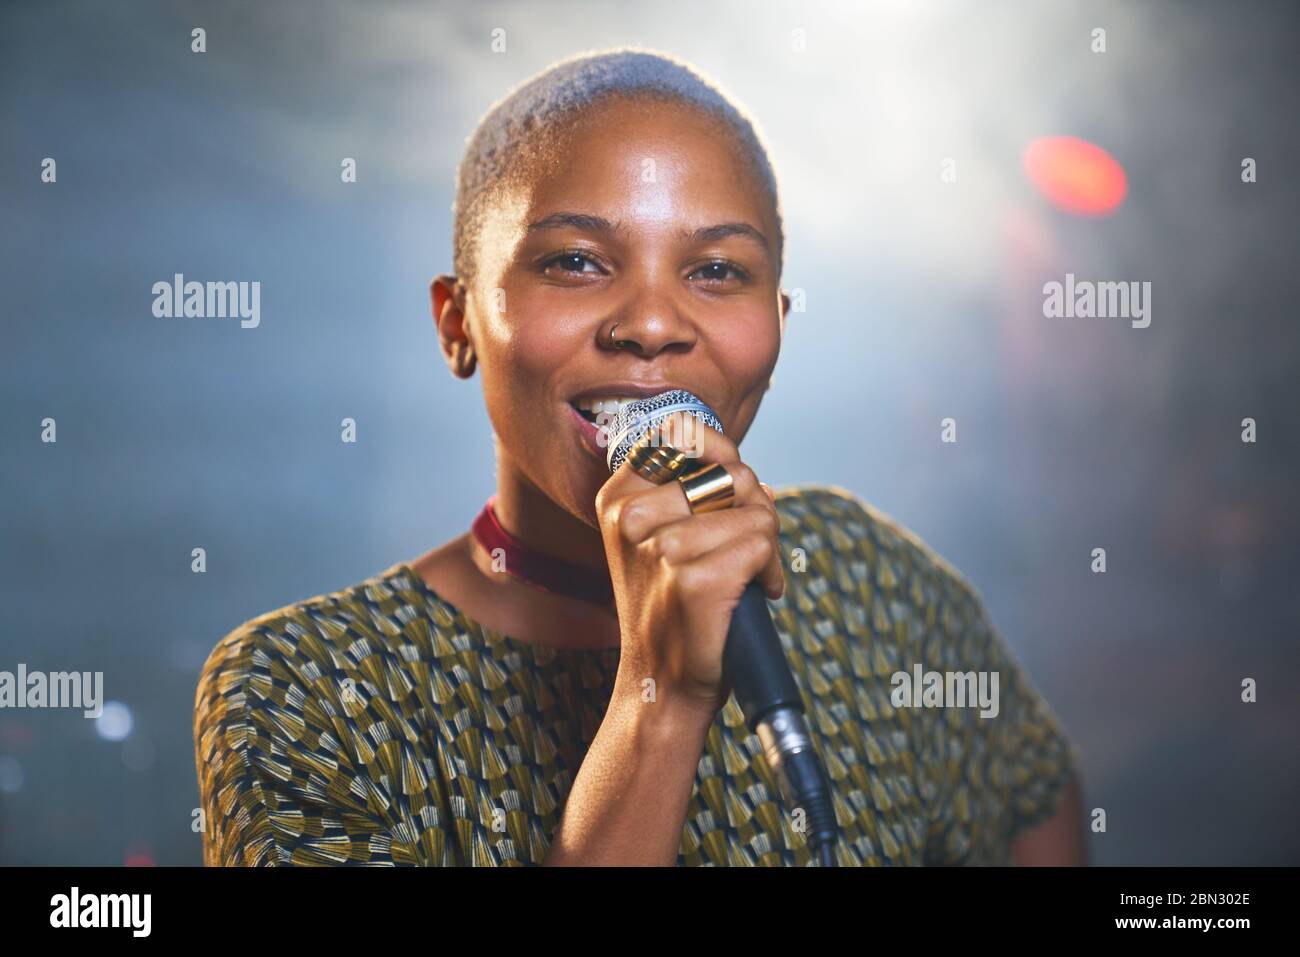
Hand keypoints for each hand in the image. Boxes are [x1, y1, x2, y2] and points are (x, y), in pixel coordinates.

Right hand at [595, 413, 784, 719]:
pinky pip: (763, 546)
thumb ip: (693, 492)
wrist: (662, 683)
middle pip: (733, 473)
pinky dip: (772, 571)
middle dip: (756, 509)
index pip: (681, 431)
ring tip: (750, 578)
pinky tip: (756, 594)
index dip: (721, 453)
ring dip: (769, 547)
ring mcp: (661, 548)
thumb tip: (752, 479)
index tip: (728, 489)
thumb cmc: (672, 605)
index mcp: (617, 498)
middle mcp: (632, 517)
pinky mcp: (694, 579)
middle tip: (747, 550)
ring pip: (757, 512)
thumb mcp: (658, 538)